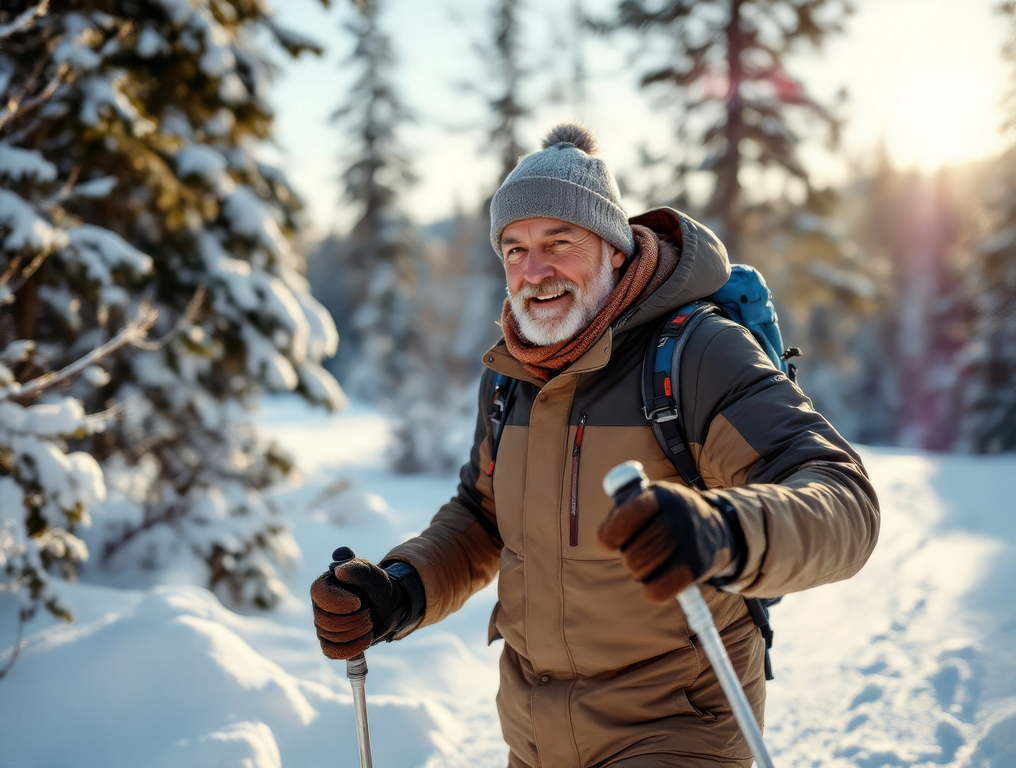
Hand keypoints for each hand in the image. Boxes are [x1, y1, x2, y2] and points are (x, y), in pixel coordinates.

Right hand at [310, 554, 410, 659]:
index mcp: (324, 584)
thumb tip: (339, 570)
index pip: (320, 594)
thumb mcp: (371, 573)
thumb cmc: (375, 586)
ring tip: (370, 621)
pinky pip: (333, 652)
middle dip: (354, 619)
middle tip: (369, 611)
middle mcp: (319, 606)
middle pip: (326, 620)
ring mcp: (322, 626)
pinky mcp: (330, 643)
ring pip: (332, 637)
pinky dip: (353, 647)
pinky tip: (366, 638)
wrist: (387, 605)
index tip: (358, 602)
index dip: (339, 602)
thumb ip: (356, 569)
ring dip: (358, 631)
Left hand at [597, 481, 742, 602]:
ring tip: (648, 562)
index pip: (628, 516)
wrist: (713, 527)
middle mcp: (677, 516)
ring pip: (642, 571)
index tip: (609, 542)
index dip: (611, 533)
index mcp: (658, 495)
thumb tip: (606, 538)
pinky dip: (651, 591)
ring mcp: (689, 542)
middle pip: (632, 552)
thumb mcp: (644, 497)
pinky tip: (656, 581)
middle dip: (628, 556)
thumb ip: (620, 510)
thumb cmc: (663, 514)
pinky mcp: (697, 567)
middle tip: (634, 553)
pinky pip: (659, 591)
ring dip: (639, 572)